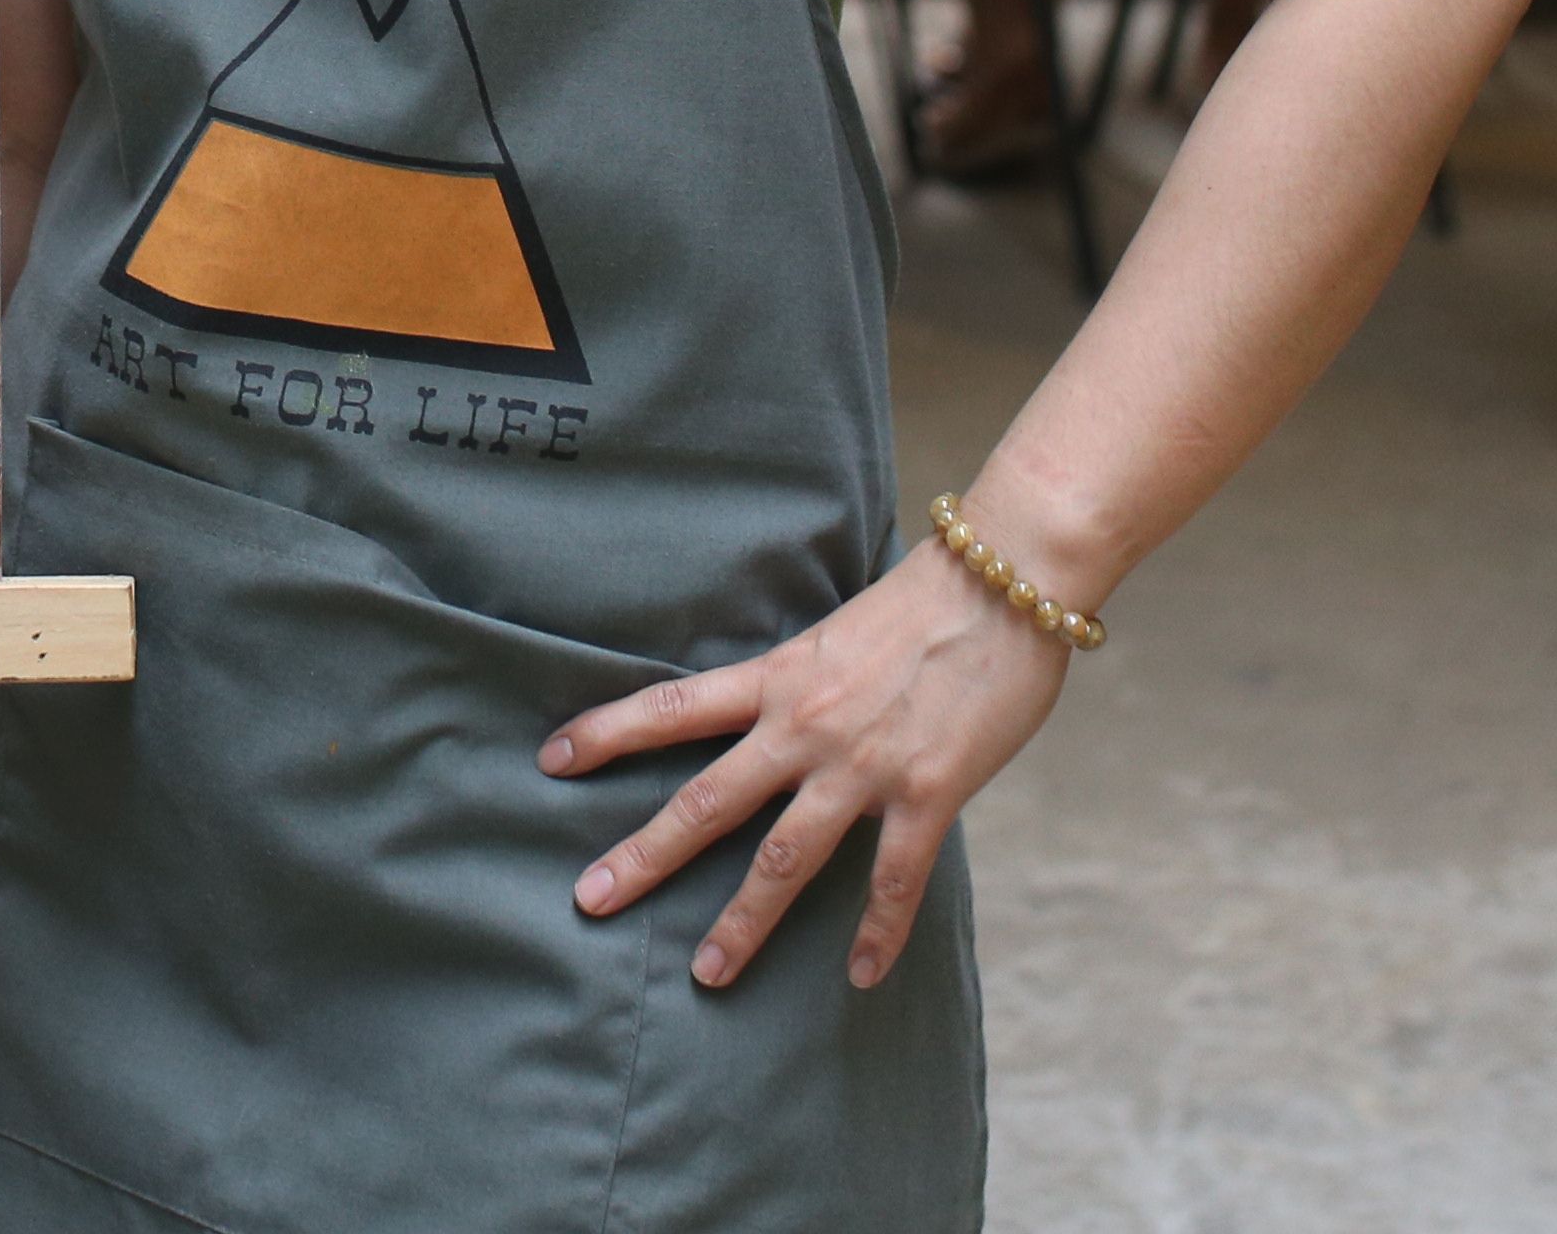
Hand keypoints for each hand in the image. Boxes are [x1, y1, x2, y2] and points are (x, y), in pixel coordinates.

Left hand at [538, 548, 1063, 990]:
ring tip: (706, 973)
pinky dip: (877, 934)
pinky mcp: (927, 793)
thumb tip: (773, 713)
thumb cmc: (927, 597)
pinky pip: (894, 880)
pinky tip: (860, 975)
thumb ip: (799, 680)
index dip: (607, 733)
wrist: (1005, 581)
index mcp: (779, 678)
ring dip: (742, 923)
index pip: (672, 708)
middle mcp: (805, 726)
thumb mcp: (836, 632)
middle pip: (707, 801)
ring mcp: (863, 765)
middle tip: (588, 901)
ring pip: (784, 859)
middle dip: (645, 856)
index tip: (551, 759)